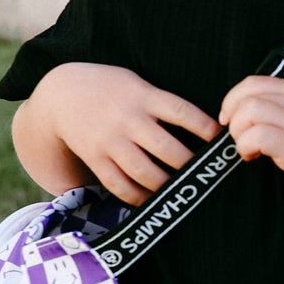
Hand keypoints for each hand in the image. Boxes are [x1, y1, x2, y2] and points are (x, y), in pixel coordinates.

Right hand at [30, 62, 219, 204]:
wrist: (61, 94)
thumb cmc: (111, 88)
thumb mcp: (136, 84)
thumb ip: (162, 102)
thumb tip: (203, 127)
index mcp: (143, 96)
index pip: (181, 112)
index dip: (205, 128)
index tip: (222, 140)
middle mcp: (128, 120)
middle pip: (166, 149)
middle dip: (189, 165)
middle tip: (204, 174)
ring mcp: (110, 141)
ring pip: (145, 172)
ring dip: (167, 186)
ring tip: (181, 189)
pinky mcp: (95, 158)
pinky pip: (119, 185)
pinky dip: (138, 197)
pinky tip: (152, 199)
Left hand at [219, 75, 283, 207]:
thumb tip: (243, 113)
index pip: (253, 83)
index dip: (232, 99)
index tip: (229, 119)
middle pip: (247, 96)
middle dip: (233, 119)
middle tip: (240, 138)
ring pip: (249, 112)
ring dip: (239, 133)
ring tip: (248, 148)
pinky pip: (257, 136)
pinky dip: (246, 146)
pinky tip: (254, 157)